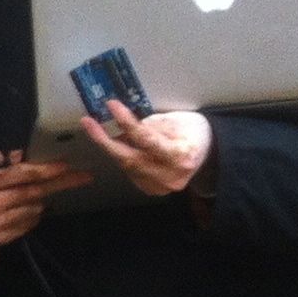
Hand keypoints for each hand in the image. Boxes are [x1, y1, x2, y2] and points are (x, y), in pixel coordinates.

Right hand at [0, 151, 91, 246]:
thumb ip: (0, 161)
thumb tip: (19, 153)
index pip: (18, 175)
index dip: (43, 169)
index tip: (66, 165)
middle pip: (31, 192)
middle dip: (59, 183)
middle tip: (83, 177)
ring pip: (33, 210)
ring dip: (40, 201)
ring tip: (34, 195)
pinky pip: (28, 225)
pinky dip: (33, 216)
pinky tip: (25, 210)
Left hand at [79, 102, 213, 198]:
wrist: (209, 154)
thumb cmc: (193, 132)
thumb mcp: (178, 119)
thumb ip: (151, 123)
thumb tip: (123, 122)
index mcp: (181, 155)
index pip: (146, 139)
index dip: (126, 122)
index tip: (111, 106)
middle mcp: (170, 175)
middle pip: (130, 159)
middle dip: (104, 140)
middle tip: (88, 123)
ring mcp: (161, 186)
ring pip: (127, 166)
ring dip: (113, 147)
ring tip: (102, 129)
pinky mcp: (153, 190)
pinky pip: (130, 172)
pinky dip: (123, 157)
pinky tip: (120, 145)